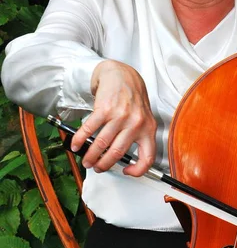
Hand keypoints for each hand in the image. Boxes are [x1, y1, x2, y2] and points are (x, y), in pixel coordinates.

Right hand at [71, 60, 156, 175]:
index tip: (127, 172)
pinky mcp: (105, 109)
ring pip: (102, 144)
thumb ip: (138, 136)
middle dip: (104, 165)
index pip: (148, 157)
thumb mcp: (143, 117)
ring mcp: (120, 116)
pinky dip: (80, 140)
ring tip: (86, 160)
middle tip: (96, 167)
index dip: (138, 170)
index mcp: (148, 128)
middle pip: (118, 153)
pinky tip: (76, 144)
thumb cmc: (133, 98)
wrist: (122, 74)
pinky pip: (89, 130)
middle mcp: (136, 123)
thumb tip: (125, 160)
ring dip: (90, 156)